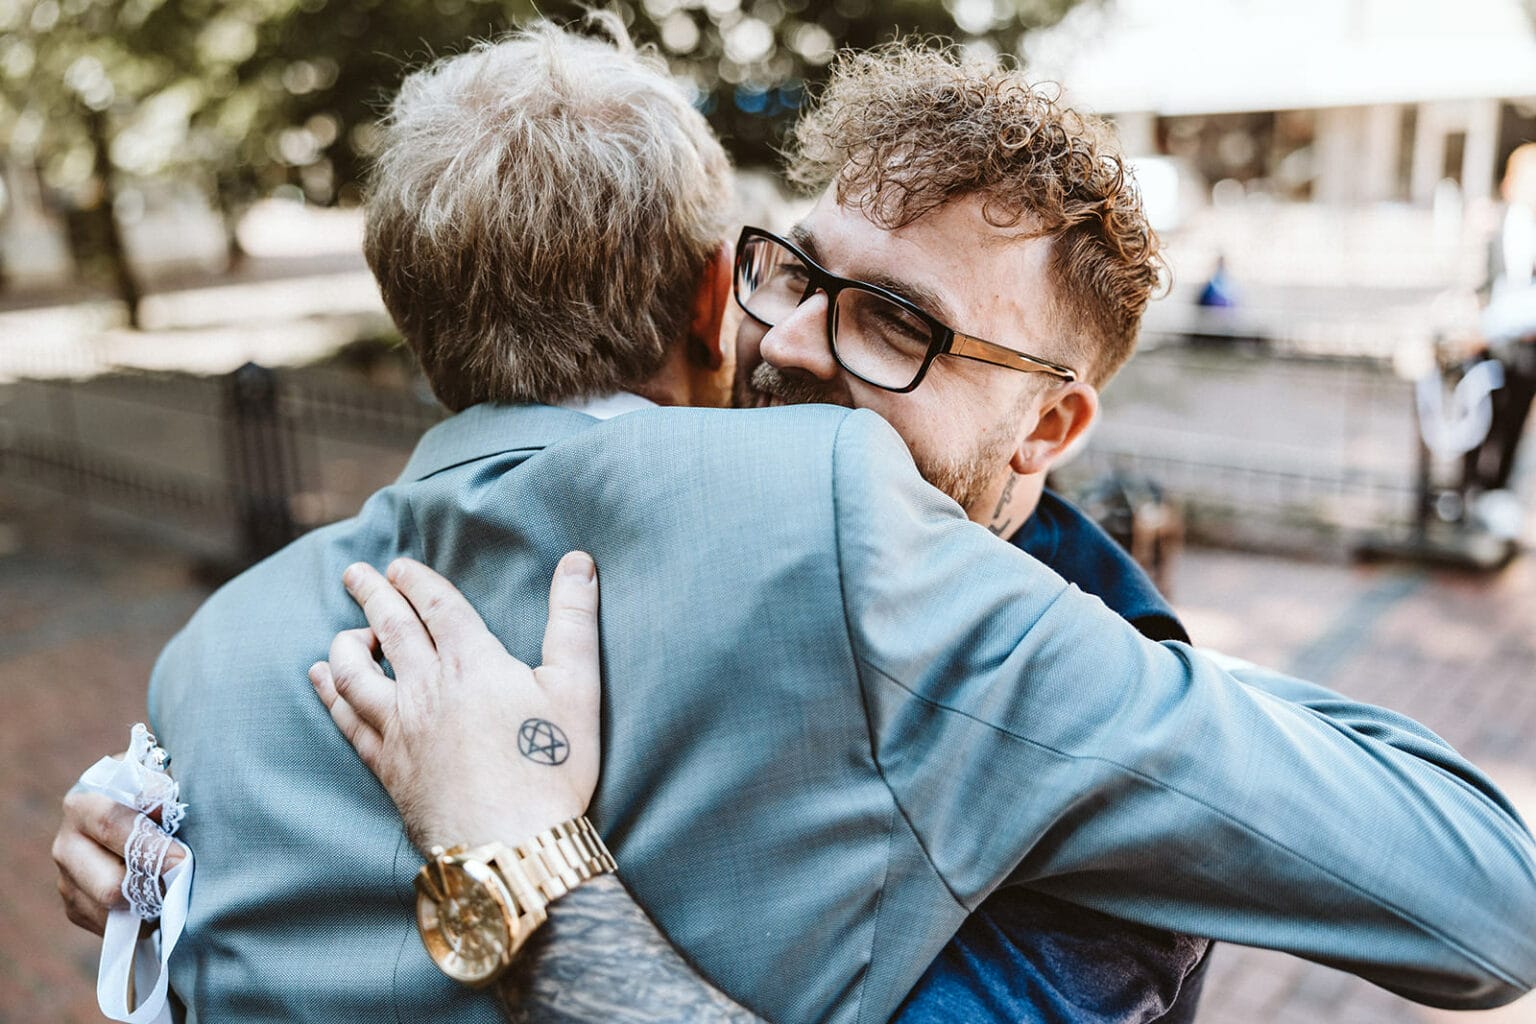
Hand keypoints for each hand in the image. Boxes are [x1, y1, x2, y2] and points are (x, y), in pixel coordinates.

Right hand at [53, 785, 185, 935]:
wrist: (134, 811)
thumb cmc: (152, 791)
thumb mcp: (155, 775)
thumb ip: (158, 785)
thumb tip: (161, 805)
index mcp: (83, 805)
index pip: (112, 826)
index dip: (150, 845)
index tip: (181, 858)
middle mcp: (66, 846)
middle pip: (108, 885)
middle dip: (151, 888)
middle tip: (183, 883)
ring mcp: (68, 881)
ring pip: (111, 912)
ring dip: (148, 906)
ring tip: (176, 890)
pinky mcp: (76, 908)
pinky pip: (111, 926)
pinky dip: (140, 919)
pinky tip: (159, 901)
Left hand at [310, 553, 600, 853]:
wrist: (510, 845)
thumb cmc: (552, 768)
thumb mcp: (578, 686)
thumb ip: (574, 620)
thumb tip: (579, 562)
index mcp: (474, 662)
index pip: (437, 606)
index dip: (417, 581)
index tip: (399, 566)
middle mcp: (427, 688)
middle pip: (391, 628)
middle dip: (372, 595)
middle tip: (357, 573)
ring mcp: (400, 728)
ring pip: (355, 672)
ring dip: (347, 643)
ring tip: (348, 631)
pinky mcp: (387, 766)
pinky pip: (347, 720)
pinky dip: (330, 694)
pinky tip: (323, 680)